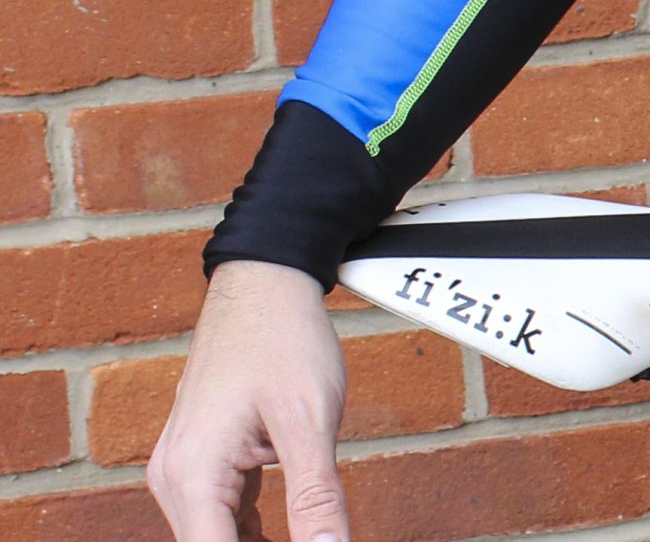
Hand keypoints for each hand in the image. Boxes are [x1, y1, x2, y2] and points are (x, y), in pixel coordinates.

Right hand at [149, 260, 351, 541]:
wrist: (263, 284)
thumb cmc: (283, 339)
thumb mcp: (309, 419)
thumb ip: (316, 494)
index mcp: (192, 475)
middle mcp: (175, 479)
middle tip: (323, 540)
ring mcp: (184, 469)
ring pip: (217, 537)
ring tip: (315, 536)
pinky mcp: (203, 461)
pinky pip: (223, 515)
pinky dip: (254, 532)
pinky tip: (295, 534)